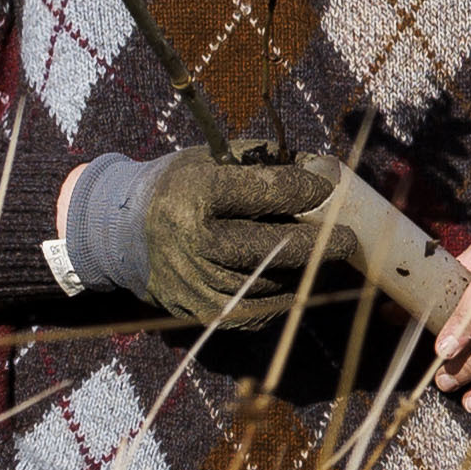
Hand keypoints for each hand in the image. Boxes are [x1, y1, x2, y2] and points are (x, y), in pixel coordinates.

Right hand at [137, 144, 332, 320]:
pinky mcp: (198, 311)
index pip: (266, 192)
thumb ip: (269, 162)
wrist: (121, 233)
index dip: (307, 189)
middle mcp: (192, 241)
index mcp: (195, 194)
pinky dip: (281, 296)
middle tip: (349, 241)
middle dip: (320, 244)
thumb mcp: (214, 158)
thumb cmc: (181, 188)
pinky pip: (257, 311)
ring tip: (316, 257)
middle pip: (273, 248)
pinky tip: (291, 280)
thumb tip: (326, 172)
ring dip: (302, 272)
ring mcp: (195, 281)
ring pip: (271, 283)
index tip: (329, 186)